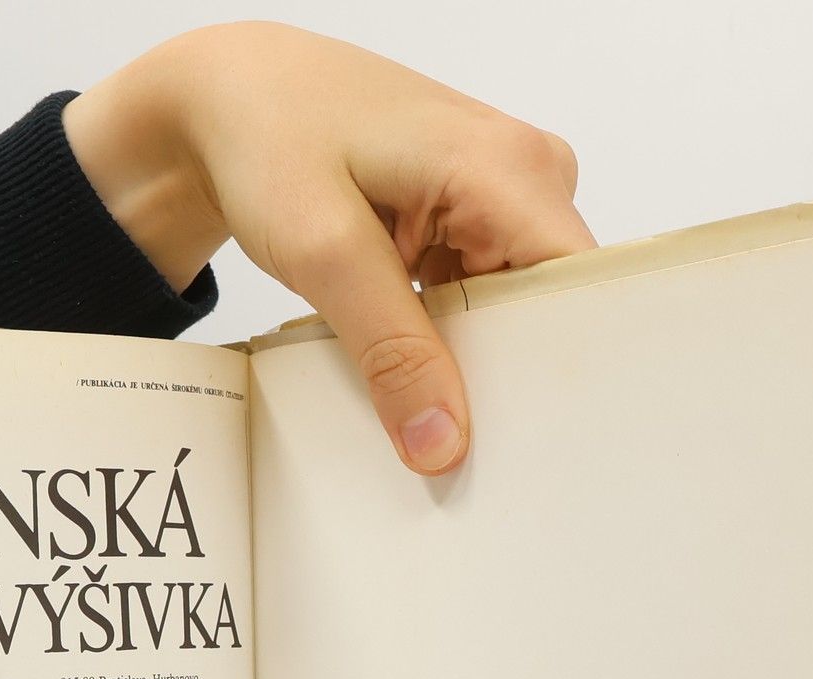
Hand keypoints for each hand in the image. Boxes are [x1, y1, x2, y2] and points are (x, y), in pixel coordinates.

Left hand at [65, 24, 593, 475]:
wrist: (234, 101)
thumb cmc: (273, 139)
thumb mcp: (325, 252)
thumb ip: (390, 351)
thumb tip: (443, 443)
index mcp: (510, 169)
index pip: (578, 292)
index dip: (558, 372)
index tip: (523, 445)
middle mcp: (527, 176)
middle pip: (551, 310)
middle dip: (506, 380)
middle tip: (451, 444)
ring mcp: (503, 200)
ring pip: (514, 316)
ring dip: (471, 366)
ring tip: (424, 406)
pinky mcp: (473, 223)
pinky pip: (484, 303)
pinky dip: (447, 341)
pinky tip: (411, 367)